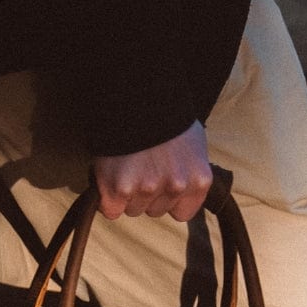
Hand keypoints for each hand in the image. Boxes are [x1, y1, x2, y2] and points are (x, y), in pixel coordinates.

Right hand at [93, 121, 212, 221]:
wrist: (136, 93)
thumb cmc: (165, 115)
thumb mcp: (192, 144)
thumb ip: (189, 173)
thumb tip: (183, 189)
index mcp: (197, 180)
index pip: (182, 213)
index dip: (169, 200)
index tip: (161, 184)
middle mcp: (175, 187)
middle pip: (155, 211)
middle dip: (148, 195)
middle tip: (141, 167)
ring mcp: (146, 189)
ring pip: (133, 209)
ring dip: (127, 195)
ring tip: (126, 167)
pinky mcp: (119, 190)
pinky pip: (112, 210)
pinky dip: (108, 199)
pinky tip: (111, 178)